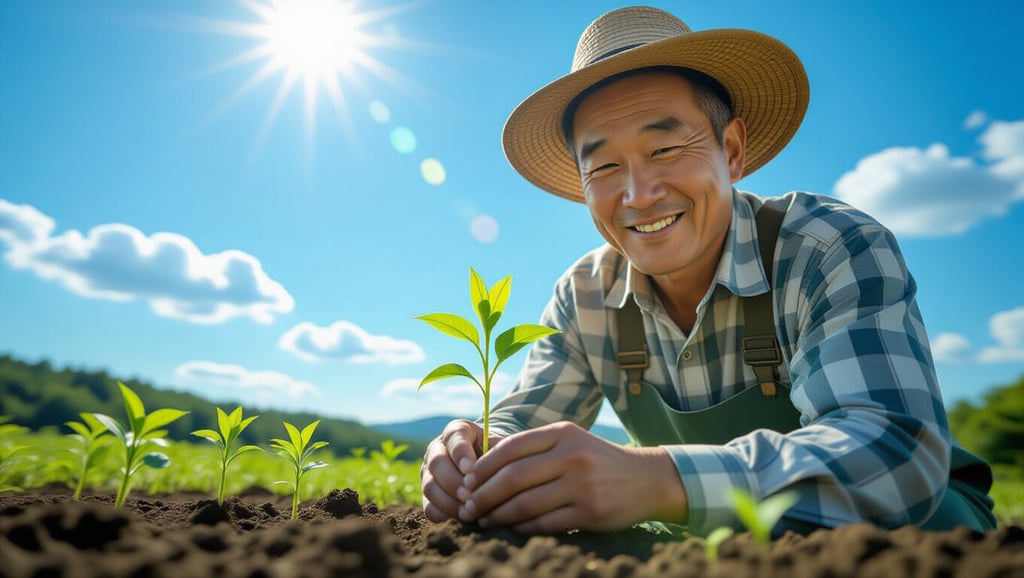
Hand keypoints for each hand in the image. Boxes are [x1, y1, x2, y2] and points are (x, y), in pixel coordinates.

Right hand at [420, 419, 501, 521]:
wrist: (486, 463)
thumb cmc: (494, 453)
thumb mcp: (498, 446)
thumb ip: (497, 453)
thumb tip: (496, 472)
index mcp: (456, 431)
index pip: (454, 438)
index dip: (460, 454)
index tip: (470, 468)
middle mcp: (437, 449)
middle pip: (436, 464)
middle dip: (453, 482)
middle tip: (470, 495)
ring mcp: (429, 472)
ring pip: (430, 487)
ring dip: (449, 501)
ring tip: (469, 510)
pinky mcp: (428, 495)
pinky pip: (429, 507)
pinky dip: (445, 514)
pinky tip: (463, 516)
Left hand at [456, 421, 686, 532]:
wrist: (647, 479)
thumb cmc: (597, 459)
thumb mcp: (570, 441)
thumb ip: (534, 447)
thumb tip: (483, 460)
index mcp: (563, 433)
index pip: (510, 447)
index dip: (482, 466)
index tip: (465, 481)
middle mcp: (572, 456)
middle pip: (513, 477)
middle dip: (483, 494)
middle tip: (467, 506)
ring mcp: (582, 485)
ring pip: (525, 503)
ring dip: (497, 515)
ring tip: (484, 520)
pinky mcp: (590, 512)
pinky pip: (544, 523)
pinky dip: (521, 528)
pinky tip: (510, 529)